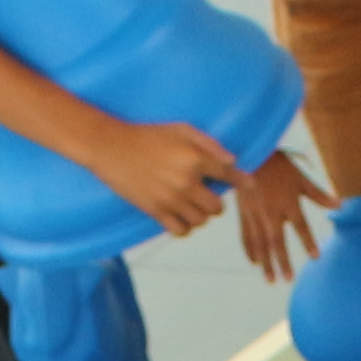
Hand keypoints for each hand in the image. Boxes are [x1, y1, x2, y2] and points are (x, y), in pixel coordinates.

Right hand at [90, 115, 241, 234]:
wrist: (111, 147)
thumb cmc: (148, 135)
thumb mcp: (181, 129)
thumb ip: (209, 144)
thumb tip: (233, 161)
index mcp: (195, 159)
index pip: (229, 176)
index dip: (242, 182)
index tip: (249, 185)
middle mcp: (186, 181)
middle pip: (217, 207)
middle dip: (215, 202)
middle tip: (206, 194)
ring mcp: (170, 199)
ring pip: (201, 221)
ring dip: (199, 215)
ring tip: (190, 204)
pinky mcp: (155, 211)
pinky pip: (181, 231)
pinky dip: (184, 226)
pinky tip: (179, 215)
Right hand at [235, 143, 327, 279]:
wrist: (249, 156)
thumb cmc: (278, 165)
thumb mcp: (300, 177)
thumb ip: (318, 194)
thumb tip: (341, 204)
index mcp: (288, 202)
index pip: (300, 226)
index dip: (308, 241)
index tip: (316, 257)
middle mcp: (271, 212)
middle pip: (277, 241)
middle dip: (282, 261)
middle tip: (288, 279)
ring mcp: (255, 214)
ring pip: (260, 243)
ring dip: (266, 263)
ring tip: (271, 280)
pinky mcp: (243, 213)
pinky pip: (246, 235)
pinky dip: (250, 250)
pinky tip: (255, 262)